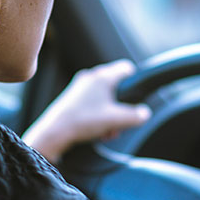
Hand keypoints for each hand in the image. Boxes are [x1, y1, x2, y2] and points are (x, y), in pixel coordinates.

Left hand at [22, 59, 151, 163]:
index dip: (135, 81)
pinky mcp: (72, 98)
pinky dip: (98, 115)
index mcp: (103, 76)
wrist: (55, 132)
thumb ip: (135, 116)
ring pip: (104, 97)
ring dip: (110, 114)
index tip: (136, 96)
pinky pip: (92, 103)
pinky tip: (97, 131)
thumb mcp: (116, 120)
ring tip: (108, 131)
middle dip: (121, 106)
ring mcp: (80, 87)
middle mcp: (91, 77)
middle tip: (120, 122)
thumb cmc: (83, 121)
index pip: (126, 68)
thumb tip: (144, 113)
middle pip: (116, 86)